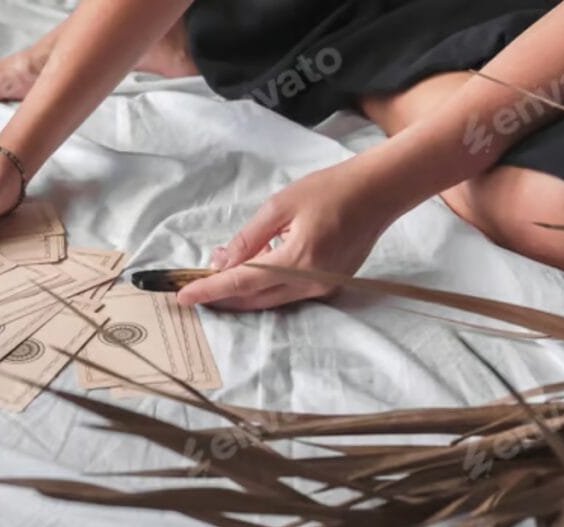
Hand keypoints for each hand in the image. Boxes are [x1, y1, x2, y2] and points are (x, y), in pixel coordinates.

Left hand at [177, 158, 398, 310]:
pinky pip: (289, 293)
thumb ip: (248, 238)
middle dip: (223, 296)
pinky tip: (254, 267)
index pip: (242, 283)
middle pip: (255, 300)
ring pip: (271, 300)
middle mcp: (312, 283)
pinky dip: (266, 285)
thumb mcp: (280, 206)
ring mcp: (324, 288)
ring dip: (243, 292)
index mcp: (298, 260)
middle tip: (196, 285)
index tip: (184, 296)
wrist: (379, 191)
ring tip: (221, 272)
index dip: (210, 290)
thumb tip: (221, 262)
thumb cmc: (330, 190)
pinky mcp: (330, 285)